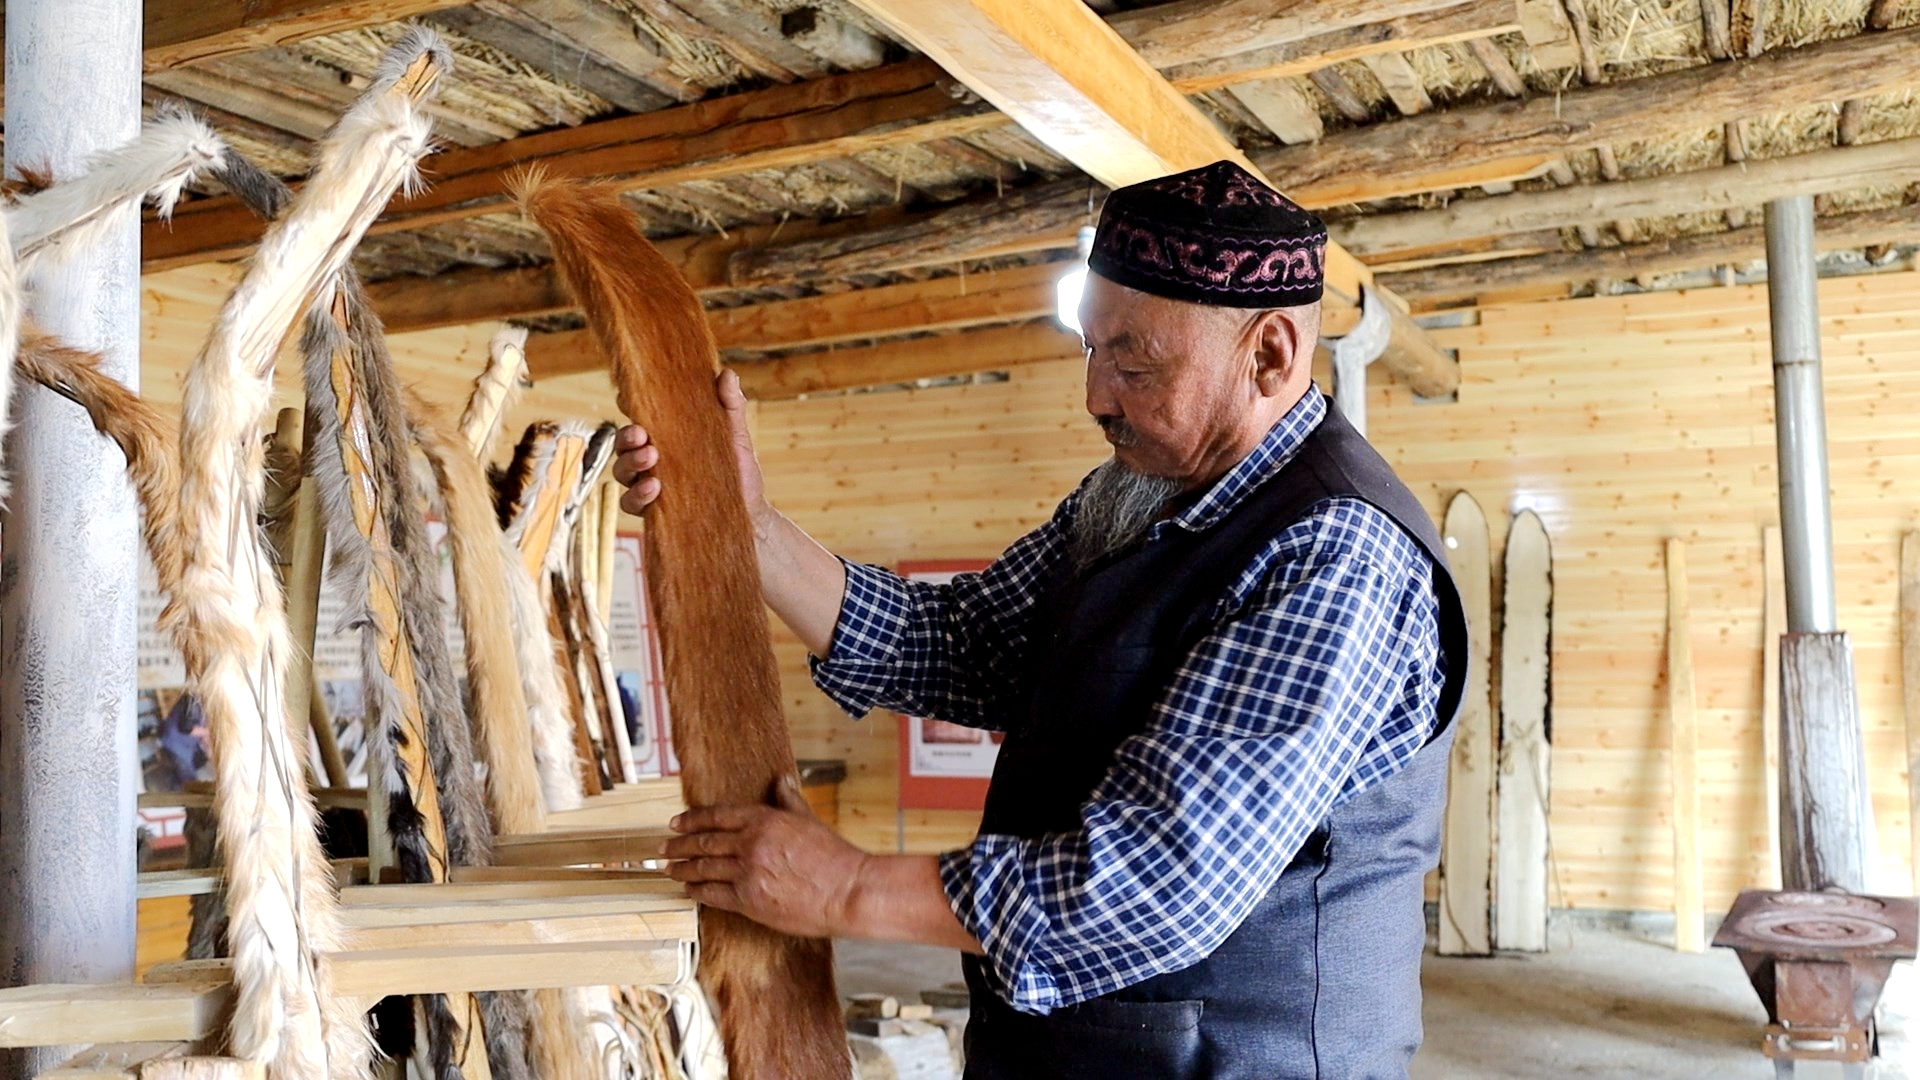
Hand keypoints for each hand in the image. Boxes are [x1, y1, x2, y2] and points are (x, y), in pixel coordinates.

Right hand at [610, 368, 767, 520]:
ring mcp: (649, 484)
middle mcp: (653, 459)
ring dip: (630, 462)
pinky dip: (637, 495)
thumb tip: (727, 374)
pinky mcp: (653, 511)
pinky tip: (654, 488)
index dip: (629, 405)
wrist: (750, 516)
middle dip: (626, 436)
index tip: (627, 397)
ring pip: (621, 470)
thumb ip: (731, 407)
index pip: (641, 417)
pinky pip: (630, 503)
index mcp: (669, 436)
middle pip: (624, 443)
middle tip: (641, 433)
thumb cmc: (740, 474)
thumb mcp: (736, 438)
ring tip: (651, 458)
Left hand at [661, 776, 867, 938]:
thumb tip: (781, 780)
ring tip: (669, 870)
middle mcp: (750, 844)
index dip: (692, 820)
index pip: (717, 816)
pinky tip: (689, 890)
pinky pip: (714, 895)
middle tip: (662, 849)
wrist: (847, 890)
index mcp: (764, 820)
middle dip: (679, 847)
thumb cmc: (833, 857)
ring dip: (682, 870)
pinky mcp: (749, 902)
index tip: (675, 824)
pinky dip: (698, 892)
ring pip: (703, 870)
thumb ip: (789, 801)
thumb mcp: (808, 820)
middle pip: (704, 843)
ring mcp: (747, 873)